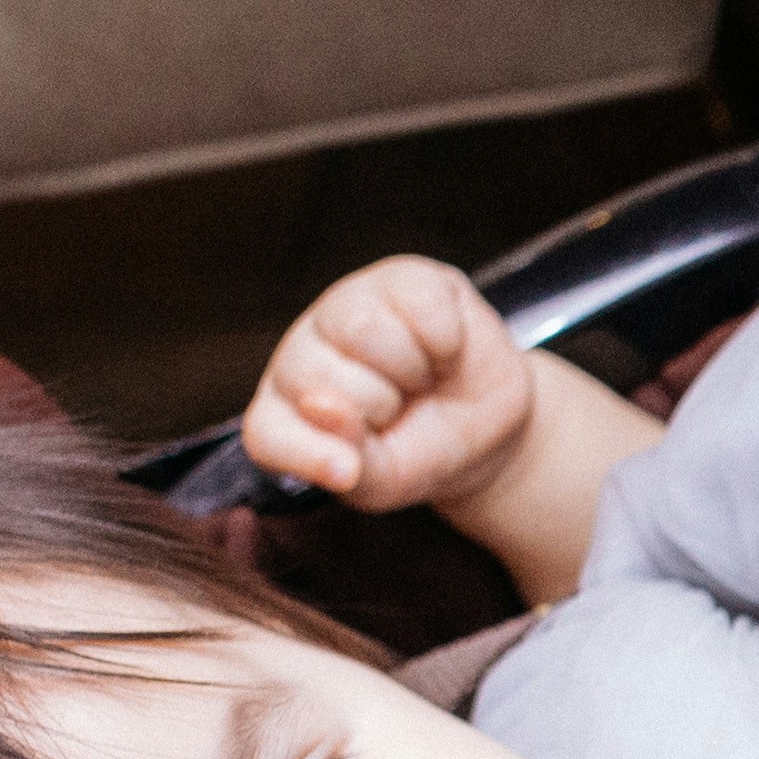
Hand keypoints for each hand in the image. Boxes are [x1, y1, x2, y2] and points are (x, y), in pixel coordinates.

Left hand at [238, 256, 534, 513]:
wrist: (490, 422)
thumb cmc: (424, 450)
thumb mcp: (391, 480)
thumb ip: (355, 462)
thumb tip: (318, 407)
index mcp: (285, 417)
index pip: (268, 435)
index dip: (308, 453)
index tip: (349, 472)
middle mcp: (301, 355)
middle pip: (320, 377)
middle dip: (380, 407)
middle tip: (401, 412)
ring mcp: (345, 308)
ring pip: (362, 330)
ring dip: (411, 369)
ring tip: (420, 379)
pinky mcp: (398, 278)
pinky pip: (419, 306)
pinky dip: (446, 341)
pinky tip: (443, 350)